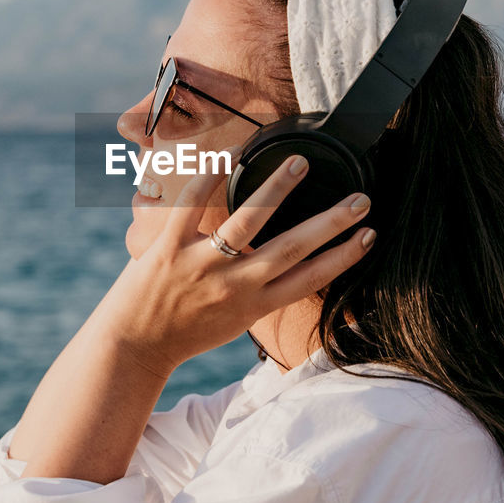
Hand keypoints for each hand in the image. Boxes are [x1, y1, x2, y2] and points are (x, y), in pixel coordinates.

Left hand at [93, 154, 374, 377]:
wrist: (133, 347)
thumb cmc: (187, 333)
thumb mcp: (236, 322)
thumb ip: (262, 293)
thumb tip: (292, 264)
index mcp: (255, 305)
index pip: (311, 279)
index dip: (344, 257)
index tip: (370, 235)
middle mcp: (235, 285)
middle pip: (293, 248)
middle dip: (331, 221)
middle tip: (360, 199)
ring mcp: (203, 264)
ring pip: (249, 221)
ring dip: (278, 190)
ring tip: (300, 163)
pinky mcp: (170, 247)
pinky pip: (193, 204)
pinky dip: (212, 176)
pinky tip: (232, 154)